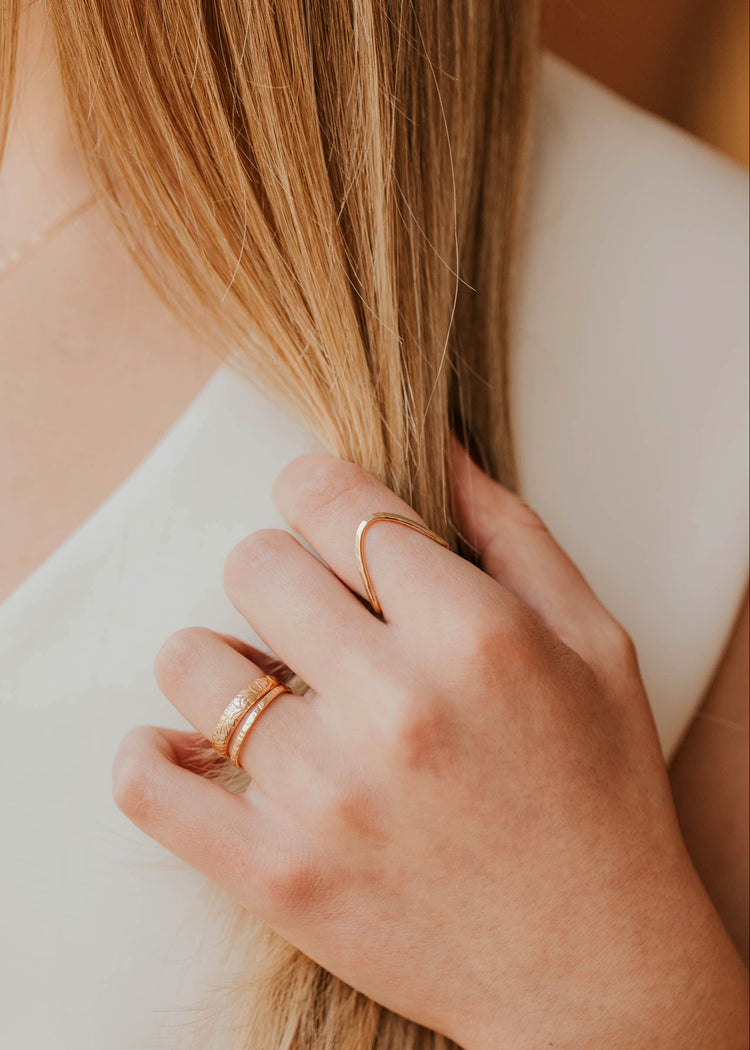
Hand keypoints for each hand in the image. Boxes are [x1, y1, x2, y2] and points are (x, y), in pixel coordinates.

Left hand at [114, 444, 747, 1048]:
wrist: (594, 969)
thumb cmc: (600, 796)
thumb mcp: (594, 643)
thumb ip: (511, 531)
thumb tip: (438, 444)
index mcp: (474, 635)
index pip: (333, 499)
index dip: (315, 487)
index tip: (318, 507)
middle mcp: (394, 705)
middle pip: (255, 562)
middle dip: (281, 567)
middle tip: (314, 609)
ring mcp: (325, 795)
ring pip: (192, 659)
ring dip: (223, 656)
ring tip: (271, 683)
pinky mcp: (276, 874)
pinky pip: (150, 787)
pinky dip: (151, 755)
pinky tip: (192, 747)